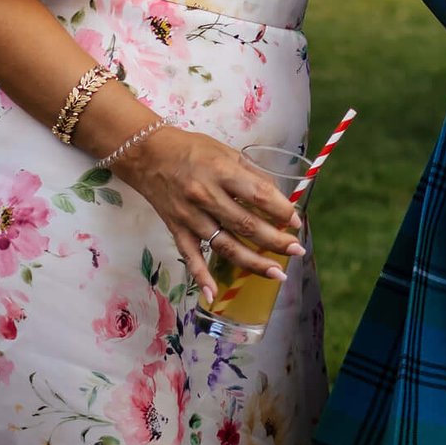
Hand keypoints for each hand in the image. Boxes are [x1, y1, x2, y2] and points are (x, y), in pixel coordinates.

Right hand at [112, 126, 305, 301]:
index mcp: (222, 171)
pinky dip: (201, 276)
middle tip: (297, 250)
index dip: (280, 210)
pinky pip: (190, 256)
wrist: (148, 154)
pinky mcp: (176, 229)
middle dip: (275, 240)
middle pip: (245, 224)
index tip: (296, 222)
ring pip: (224, 245)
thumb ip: (253, 175)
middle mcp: (206, 195)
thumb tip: (278, 199)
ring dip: (253, 262)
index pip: (258, 195)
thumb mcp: (228, 152)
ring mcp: (190, 215)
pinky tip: (214, 294)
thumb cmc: (193, 150)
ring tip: (277, 273)